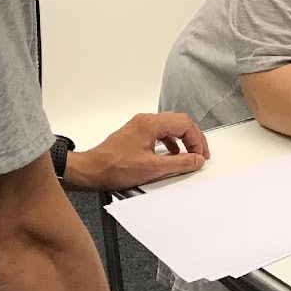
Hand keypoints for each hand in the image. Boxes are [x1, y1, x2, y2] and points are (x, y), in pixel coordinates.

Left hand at [63, 112, 209, 190]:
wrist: (90, 170)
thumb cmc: (114, 168)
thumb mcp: (152, 169)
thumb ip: (179, 163)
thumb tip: (196, 159)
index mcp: (151, 124)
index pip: (184, 124)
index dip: (197, 140)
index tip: (200, 155)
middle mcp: (145, 120)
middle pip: (179, 122)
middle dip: (193, 138)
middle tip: (200, 153)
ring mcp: (139, 126)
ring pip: (169, 126)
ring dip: (182, 139)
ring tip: (189, 154)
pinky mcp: (134, 134)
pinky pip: (159, 132)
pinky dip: (170, 141)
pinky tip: (171, 153)